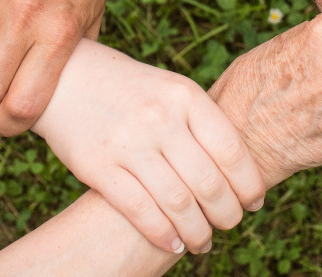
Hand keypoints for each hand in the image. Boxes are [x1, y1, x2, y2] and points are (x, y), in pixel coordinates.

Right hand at [33, 40, 265, 255]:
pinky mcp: (98, 166)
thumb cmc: (130, 88)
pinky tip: (174, 243)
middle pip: (209, 182)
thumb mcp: (171, 89)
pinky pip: (139, 210)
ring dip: (198, 232)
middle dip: (227, 214)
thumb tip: (240, 171)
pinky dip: (163, 234)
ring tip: (204, 242)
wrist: (67, 77)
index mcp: (185, 95)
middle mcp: (160, 118)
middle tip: (230, 224)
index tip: (254, 202)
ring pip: (178, 203)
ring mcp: (128, 142)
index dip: (248, 184)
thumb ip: (201, 122)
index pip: (231, 150)